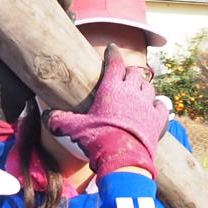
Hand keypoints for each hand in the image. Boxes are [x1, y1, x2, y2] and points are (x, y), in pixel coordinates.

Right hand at [43, 48, 168, 178]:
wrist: (123, 159)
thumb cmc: (97, 139)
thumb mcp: (75, 129)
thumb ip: (60, 120)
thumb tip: (46, 116)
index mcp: (111, 88)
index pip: (114, 62)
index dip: (112, 54)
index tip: (111, 49)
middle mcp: (131, 91)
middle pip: (134, 73)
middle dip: (128, 73)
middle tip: (123, 78)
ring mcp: (147, 104)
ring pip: (148, 86)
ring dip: (143, 88)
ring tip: (137, 93)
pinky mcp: (158, 119)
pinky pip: (161, 106)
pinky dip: (158, 105)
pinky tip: (154, 108)